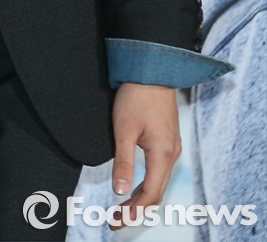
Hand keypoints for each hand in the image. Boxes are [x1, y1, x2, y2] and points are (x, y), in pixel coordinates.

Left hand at [109, 82, 180, 230]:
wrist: (152, 70)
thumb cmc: (137, 95)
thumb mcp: (124, 130)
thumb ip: (123, 161)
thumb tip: (120, 190)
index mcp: (163, 154)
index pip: (150, 193)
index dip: (134, 210)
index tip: (118, 221)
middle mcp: (172, 153)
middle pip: (157, 191)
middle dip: (138, 208)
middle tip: (118, 219)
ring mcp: (172, 147)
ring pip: (159, 181)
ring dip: (143, 197)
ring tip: (124, 207)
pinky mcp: (168, 140)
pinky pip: (160, 170)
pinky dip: (148, 183)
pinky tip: (136, 185)